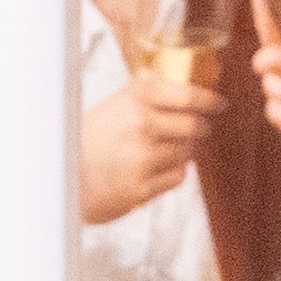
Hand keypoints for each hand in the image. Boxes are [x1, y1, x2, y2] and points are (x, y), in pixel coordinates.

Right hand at [77, 71, 216, 224]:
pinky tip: (153, 169)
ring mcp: (144, 157)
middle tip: (198, 128)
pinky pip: (177, 176)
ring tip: (161, 150)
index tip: (219, 104)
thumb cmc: (88, 138)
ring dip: (183, 151)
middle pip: (195, 126)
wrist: (62, 174)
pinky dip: (172, 172)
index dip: (209, 101)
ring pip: (188, 152)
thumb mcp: (115, 105)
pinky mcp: (143, 186)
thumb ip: (148, 99)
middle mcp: (142, 124)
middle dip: (200, 128)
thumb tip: (190, 95)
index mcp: (135, 97)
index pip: (188, 96)